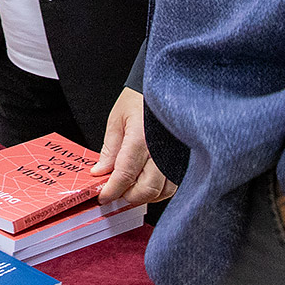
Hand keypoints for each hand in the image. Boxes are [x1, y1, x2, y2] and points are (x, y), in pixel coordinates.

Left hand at [93, 87, 175, 204]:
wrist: (166, 87)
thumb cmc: (141, 98)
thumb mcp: (118, 119)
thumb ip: (110, 149)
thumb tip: (100, 173)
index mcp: (141, 139)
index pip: (124, 176)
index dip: (111, 191)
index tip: (103, 196)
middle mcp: (162, 151)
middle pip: (146, 190)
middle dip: (127, 197)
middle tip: (115, 192)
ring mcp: (176, 156)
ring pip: (163, 192)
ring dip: (145, 196)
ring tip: (131, 189)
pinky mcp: (184, 159)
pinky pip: (174, 185)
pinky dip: (160, 191)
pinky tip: (148, 184)